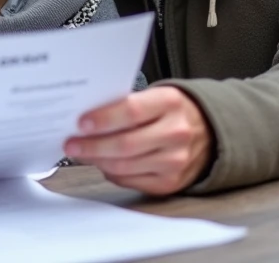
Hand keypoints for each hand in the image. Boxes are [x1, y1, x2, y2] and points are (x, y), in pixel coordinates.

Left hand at [64, 87, 212, 194]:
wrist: (207, 133)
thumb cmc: (170, 112)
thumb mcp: (154, 96)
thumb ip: (125, 104)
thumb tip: (86, 120)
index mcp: (169, 103)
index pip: (130, 111)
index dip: (102, 119)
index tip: (80, 123)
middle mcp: (176, 133)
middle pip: (124, 145)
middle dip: (91, 146)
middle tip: (71, 144)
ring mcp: (175, 161)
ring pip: (124, 167)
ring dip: (97, 161)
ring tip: (82, 153)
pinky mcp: (170, 183)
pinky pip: (130, 181)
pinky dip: (111, 173)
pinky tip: (103, 164)